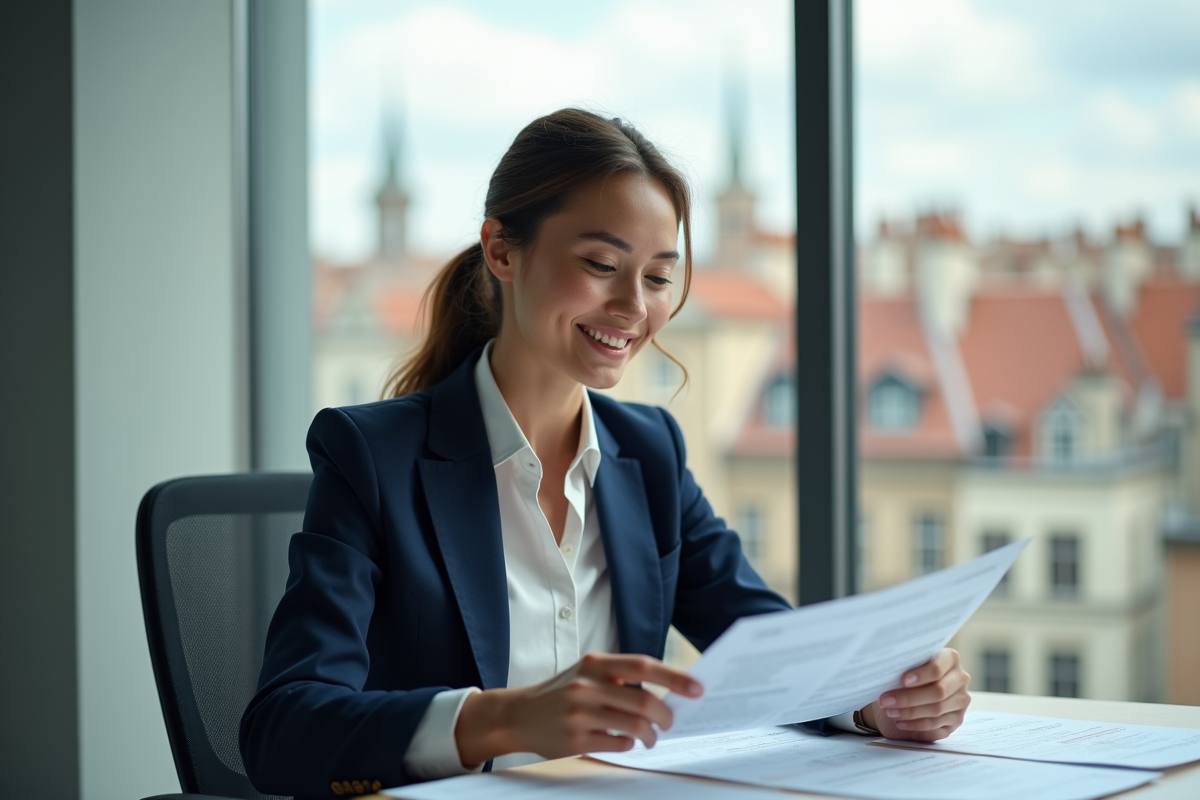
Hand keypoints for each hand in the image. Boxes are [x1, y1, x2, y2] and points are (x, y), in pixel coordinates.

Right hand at [454, 652, 702, 765]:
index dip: (674, 677)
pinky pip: (617, 745)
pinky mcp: (574, 740)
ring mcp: (580, 714)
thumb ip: (619, 678)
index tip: (697, 688)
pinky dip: (628, 745)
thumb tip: (668, 690)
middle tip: (670, 722)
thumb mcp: (586, 673)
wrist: (516, 714)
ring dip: (650, 736)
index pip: (643, 666)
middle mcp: (586, 686)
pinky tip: (623, 742)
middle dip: (666, 716)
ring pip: (634, 728)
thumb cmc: (560, 693)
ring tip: (650, 738)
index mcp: (595, 664)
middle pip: (644, 702)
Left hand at [861, 648, 969, 741]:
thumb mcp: (907, 665)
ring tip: (890, 712)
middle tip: (886, 701)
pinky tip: (900, 722)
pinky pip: (936, 726)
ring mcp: (961, 700)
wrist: (911, 689)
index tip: (902, 680)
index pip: (938, 667)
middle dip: (909, 698)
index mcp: (950, 658)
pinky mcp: (957, 719)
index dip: (921, 675)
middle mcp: (960, 678)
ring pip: (937, 710)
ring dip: (910, 713)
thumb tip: (887, 671)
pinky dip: (916, 725)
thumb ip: (904, 666)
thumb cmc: (907, 672)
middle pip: (938, 691)